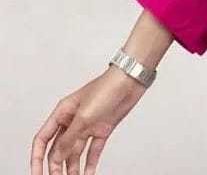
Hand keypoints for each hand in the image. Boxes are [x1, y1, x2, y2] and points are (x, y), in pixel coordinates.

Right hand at [31, 65, 148, 174]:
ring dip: (73, 168)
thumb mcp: (84, 116)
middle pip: (58, 149)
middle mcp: (73, 120)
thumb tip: (56, 158)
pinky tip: (88, 174)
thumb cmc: (107, 88)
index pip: (43, 139)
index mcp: (62, 113)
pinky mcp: (102, 129)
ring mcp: (88, 125)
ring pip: (75, 152)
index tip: (36, 174)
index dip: (37, 159)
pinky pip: (93, 151)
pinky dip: (90, 164)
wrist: (131, 80)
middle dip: (56, 167)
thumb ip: (68, 139)